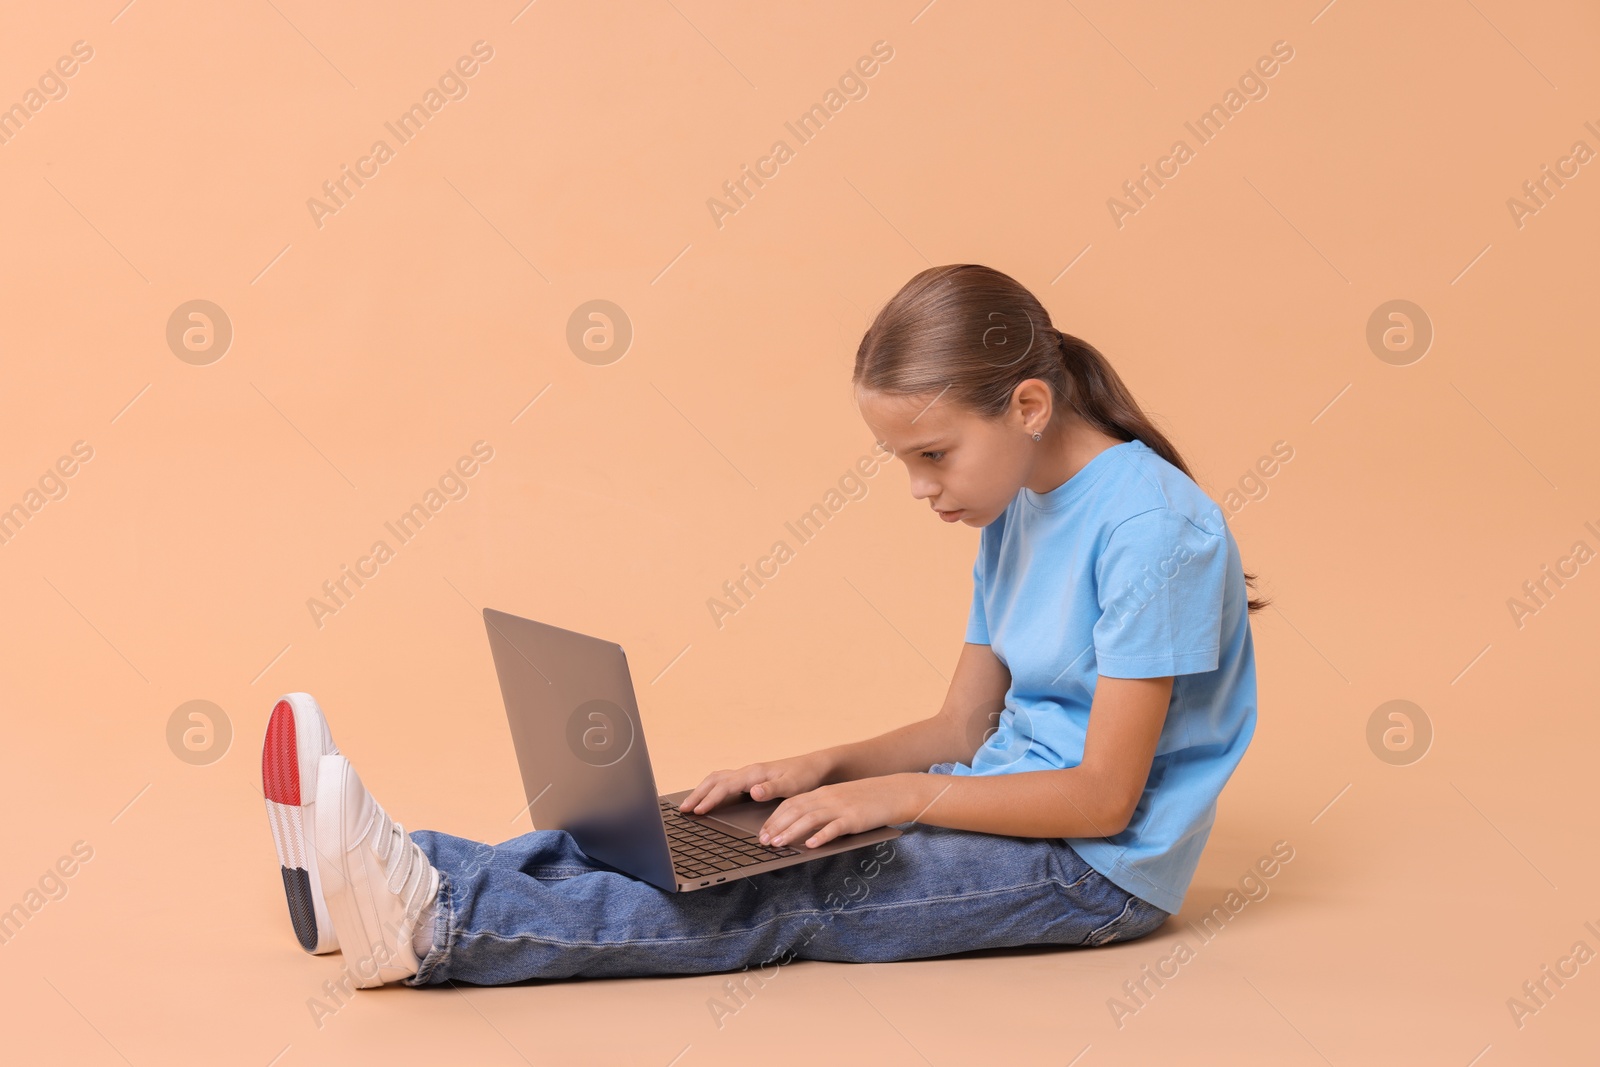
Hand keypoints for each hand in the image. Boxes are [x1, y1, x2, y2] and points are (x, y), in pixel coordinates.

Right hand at [678, 751, 831, 814]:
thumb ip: (772, 788)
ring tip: (690, 804)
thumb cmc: (805, 777)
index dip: (710, 799)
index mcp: (755, 773)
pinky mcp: (752, 778)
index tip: (698, 811)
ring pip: (717, 779)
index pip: (725, 786)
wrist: (815, 767)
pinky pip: (724, 781)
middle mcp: (749, 772)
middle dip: (698, 794)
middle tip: (683, 809)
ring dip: (702, 790)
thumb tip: (752, 791)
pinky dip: (711, 788)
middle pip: (715, 780)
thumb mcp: (792, 785)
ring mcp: (749, 774)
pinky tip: (709, 797)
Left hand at [757, 775, 916, 849]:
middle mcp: (828, 798)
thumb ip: (822, 809)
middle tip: (763, 842)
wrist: (895, 792)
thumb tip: (801, 827)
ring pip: (809, 818)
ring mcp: (841, 807)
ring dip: (791, 832)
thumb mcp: (840, 799)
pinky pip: (834, 827)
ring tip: (779, 844)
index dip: (774, 818)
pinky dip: (820, 836)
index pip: (791, 804)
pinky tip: (810, 845)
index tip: (762, 832)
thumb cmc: (867, 799)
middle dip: (776, 826)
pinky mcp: (854, 818)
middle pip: (795, 811)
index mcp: (822, 793)